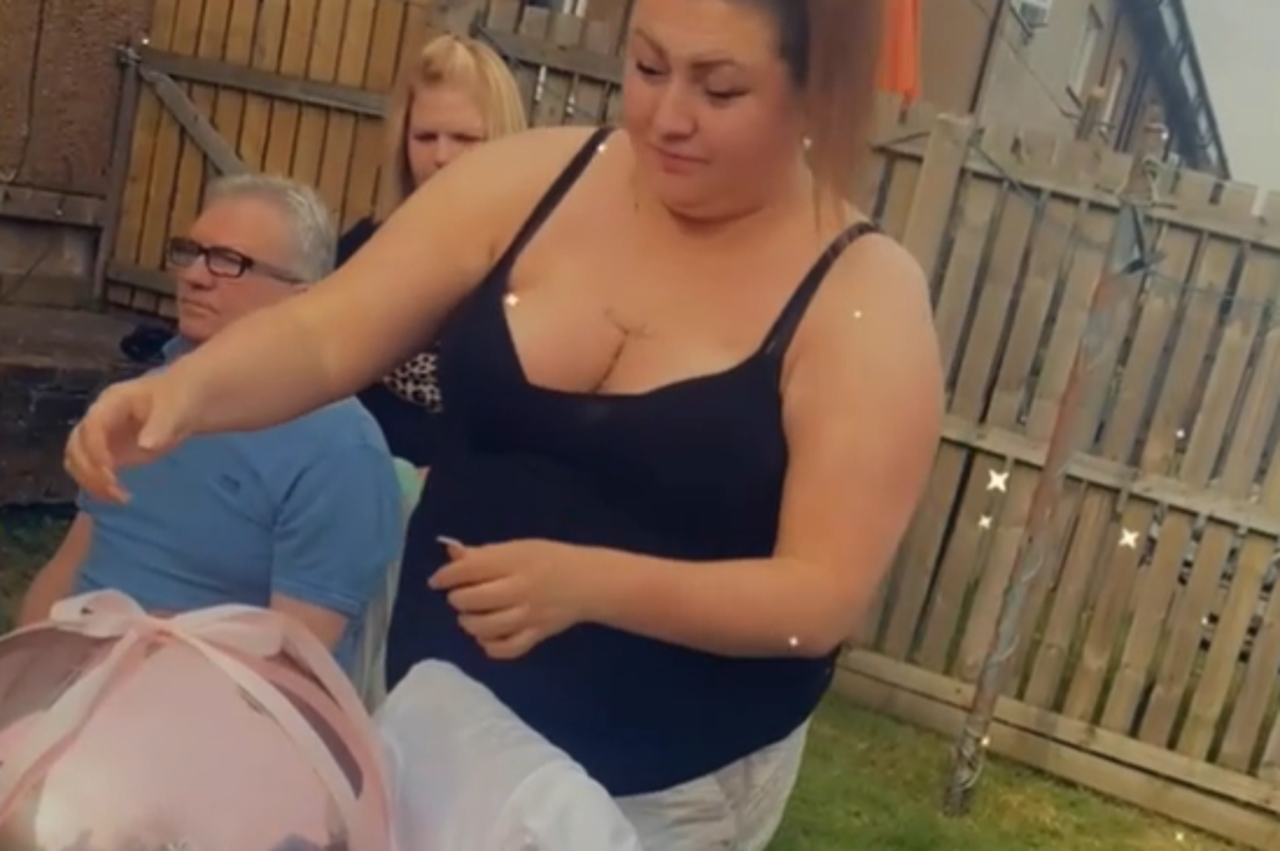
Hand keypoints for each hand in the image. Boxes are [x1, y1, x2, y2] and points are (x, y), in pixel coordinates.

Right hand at [65, 373, 196, 502]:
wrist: (190, 399)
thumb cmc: (182, 398)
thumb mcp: (178, 407)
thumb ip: (163, 424)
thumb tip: (145, 446)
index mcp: (113, 401)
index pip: (92, 426)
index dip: (95, 450)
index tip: (111, 471)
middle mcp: (100, 419)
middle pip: (77, 446)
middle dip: (89, 471)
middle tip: (115, 491)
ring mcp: (103, 437)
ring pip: (78, 462)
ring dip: (91, 482)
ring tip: (119, 498)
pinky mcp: (110, 453)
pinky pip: (92, 471)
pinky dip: (98, 486)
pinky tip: (119, 497)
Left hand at [430, 538, 594, 659]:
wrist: (589, 582)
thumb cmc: (549, 559)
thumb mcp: (518, 547)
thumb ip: (484, 553)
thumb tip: (450, 552)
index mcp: (515, 562)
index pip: (470, 569)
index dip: (446, 575)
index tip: (438, 580)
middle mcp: (521, 589)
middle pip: (474, 600)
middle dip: (458, 599)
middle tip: (459, 596)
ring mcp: (529, 616)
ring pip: (486, 627)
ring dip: (469, 623)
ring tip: (469, 616)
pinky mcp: (537, 635)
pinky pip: (507, 649)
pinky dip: (491, 646)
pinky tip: (487, 637)